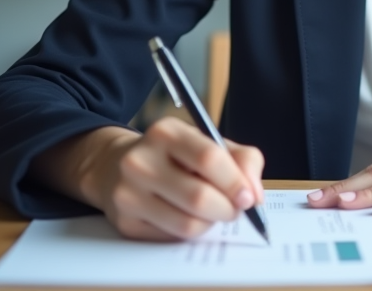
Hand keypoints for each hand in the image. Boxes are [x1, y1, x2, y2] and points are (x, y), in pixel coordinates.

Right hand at [45, 118, 264, 240]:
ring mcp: (128, 193)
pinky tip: (185, 216)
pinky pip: (171, 238)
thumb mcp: (208, 143)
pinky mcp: (125, 222)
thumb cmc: (175, 156)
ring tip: (211, 212)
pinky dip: (189, 232)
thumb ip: (242, 160)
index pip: (208, 158)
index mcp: (166, 132)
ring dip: (210, 224)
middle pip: (199, 197)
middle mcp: (141, 160)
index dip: (235, 182)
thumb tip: (255, 196)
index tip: (249, 197)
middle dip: (227, 209)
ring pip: (187, 225)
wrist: (116, 166)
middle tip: (234, 210)